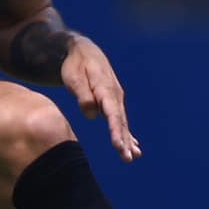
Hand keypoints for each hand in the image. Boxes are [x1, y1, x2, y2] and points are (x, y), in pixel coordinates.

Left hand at [60, 36, 140, 161]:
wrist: (83, 50)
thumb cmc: (76, 64)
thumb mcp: (73, 76)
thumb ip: (82, 95)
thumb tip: (91, 115)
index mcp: (105, 88)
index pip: (112, 114)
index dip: (116, 131)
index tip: (118, 146)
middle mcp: (114, 95)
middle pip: (120, 121)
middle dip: (125, 140)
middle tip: (128, 158)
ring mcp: (116, 98)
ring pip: (122, 122)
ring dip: (128, 140)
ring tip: (134, 156)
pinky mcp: (113, 102)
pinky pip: (120, 120)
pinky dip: (127, 133)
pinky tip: (133, 146)